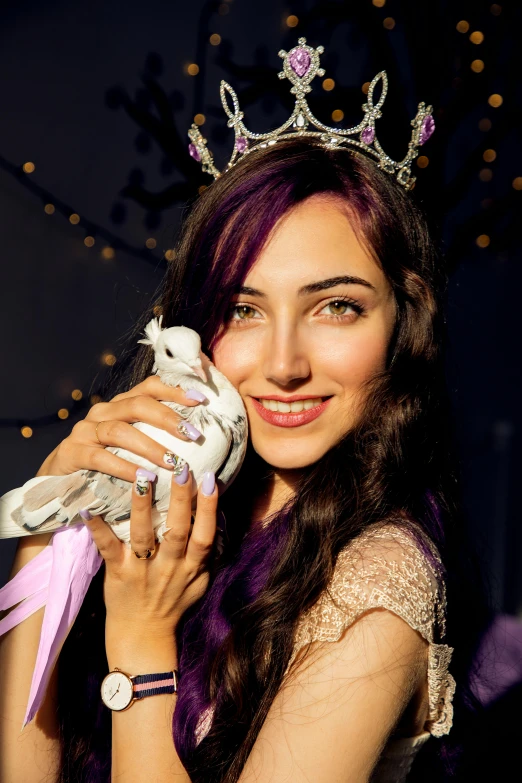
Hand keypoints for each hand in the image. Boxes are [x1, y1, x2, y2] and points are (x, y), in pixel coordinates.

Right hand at [35, 375, 206, 478]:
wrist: (61, 484)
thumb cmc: (107, 464)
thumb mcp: (131, 447)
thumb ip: (156, 438)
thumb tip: (197, 439)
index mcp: (121, 406)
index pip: (149, 387)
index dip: (174, 390)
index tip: (200, 399)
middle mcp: (103, 412)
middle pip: (138, 405)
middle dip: (168, 418)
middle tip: (193, 435)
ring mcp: (85, 430)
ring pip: (120, 431)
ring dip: (150, 446)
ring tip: (173, 462)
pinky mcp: (72, 452)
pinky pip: (100, 457)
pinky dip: (124, 467)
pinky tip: (143, 478)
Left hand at [81, 464, 217, 639]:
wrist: (143, 637)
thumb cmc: (173, 602)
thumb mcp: (200, 580)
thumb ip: (208, 551)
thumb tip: (218, 514)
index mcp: (192, 568)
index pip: (204, 535)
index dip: (208, 508)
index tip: (210, 479)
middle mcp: (169, 568)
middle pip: (178, 531)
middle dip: (181, 499)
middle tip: (181, 467)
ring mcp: (142, 570)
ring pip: (144, 536)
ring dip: (143, 506)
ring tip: (142, 477)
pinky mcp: (117, 573)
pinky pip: (107, 548)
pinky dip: (97, 529)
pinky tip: (88, 508)